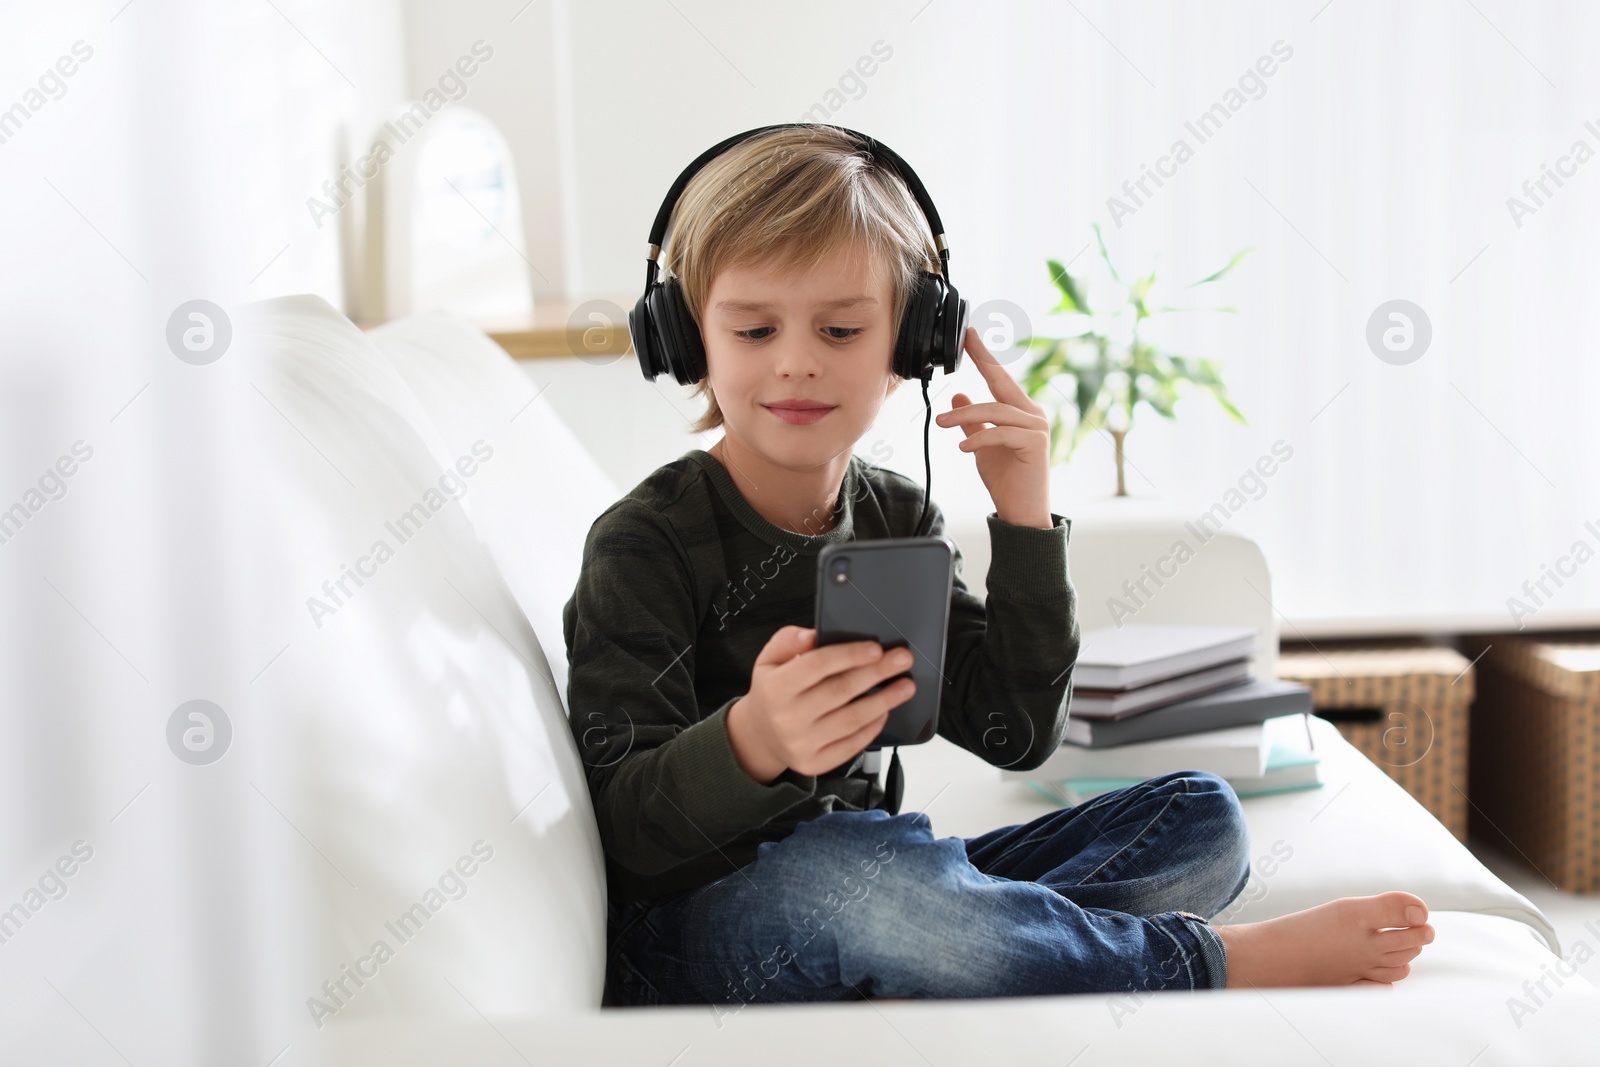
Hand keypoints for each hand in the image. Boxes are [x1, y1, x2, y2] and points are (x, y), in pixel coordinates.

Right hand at [725, 626, 916, 781]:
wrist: (760, 736)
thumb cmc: (772, 692)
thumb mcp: (769, 659)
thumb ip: (789, 640)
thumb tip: (814, 635)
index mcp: (776, 688)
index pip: (817, 666)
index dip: (850, 655)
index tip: (876, 648)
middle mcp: (788, 718)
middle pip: (841, 691)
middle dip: (877, 673)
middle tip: (903, 660)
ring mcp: (802, 744)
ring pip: (853, 719)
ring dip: (885, 700)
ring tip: (905, 686)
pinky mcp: (816, 763)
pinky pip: (853, 744)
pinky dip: (873, 726)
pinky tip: (885, 710)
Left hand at [934, 326, 1052, 529]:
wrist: (1022, 510)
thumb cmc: (1006, 479)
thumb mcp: (982, 445)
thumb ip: (973, 422)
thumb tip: (959, 396)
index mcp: (1021, 412)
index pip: (1001, 378)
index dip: (985, 356)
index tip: (970, 335)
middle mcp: (1032, 415)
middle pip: (1001, 384)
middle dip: (982, 362)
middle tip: (963, 344)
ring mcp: (1036, 428)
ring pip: (995, 411)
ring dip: (964, 415)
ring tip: (942, 423)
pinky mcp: (1034, 444)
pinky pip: (1000, 433)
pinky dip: (979, 438)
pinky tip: (963, 447)